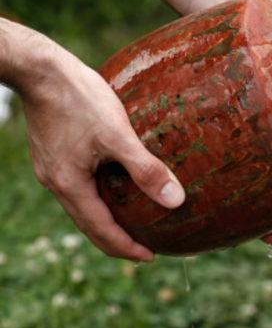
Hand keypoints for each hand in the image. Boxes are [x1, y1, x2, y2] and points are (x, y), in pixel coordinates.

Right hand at [22, 47, 185, 261]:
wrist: (40, 69)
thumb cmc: (80, 99)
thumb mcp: (119, 135)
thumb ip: (146, 170)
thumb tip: (176, 201)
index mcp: (70, 186)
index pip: (101, 231)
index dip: (127, 248)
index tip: (150, 257)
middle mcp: (57, 183)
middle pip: (89, 226)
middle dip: (118, 241)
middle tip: (144, 249)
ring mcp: (52, 169)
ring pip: (83, 207)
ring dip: (108, 221)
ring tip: (133, 224)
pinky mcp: (54, 155)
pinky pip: (79, 188)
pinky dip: (99, 199)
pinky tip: (116, 189)